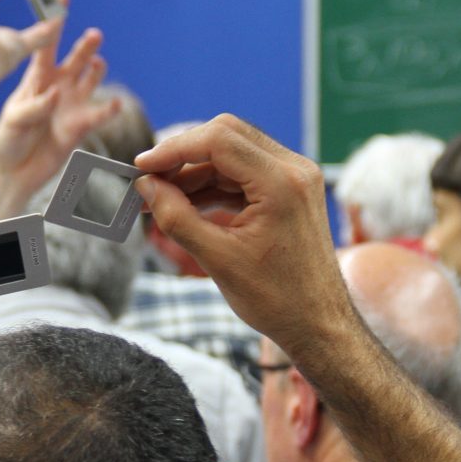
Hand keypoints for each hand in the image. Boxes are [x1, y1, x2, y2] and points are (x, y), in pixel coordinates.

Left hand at [0, 27, 122, 219]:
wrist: (15, 173)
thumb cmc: (7, 141)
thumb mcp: (14, 120)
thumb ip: (33, 107)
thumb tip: (54, 96)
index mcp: (36, 79)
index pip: (46, 46)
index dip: (54, 23)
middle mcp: (58, 86)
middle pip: (75, 59)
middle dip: (85, 46)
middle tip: (93, 35)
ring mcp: (72, 105)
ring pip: (90, 80)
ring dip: (96, 70)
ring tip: (98, 64)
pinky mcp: (81, 126)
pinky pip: (99, 114)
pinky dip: (109, 109)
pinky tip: (115, 103)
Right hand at [134, 116, 352, 354]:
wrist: (318, 324)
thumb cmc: (277, 299)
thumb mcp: (217, 259)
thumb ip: (176, 217)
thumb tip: (145, 186)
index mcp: (282, 182)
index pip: (218, 140)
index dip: (174, 149)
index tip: (142, 167)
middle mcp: (294, 170)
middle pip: (226, 137)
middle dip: (183, 156)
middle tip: (148, 180)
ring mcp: (295, 178)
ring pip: (233, 155)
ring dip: (195, 172)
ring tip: (159, 198)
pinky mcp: (290, 191)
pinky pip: (244, 174)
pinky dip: (214, 185)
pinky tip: (186, 204)